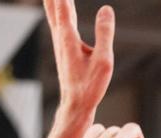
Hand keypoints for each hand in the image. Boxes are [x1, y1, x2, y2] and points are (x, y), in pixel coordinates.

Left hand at [44, 0, 114, 114]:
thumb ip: (104, 33)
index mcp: (68, 36)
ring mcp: (59, 42)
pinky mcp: (63, 48)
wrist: (76, 104)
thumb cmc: (90, 86)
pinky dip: (58, 8)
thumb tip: (106, 9)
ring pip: (54, 12)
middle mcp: (60, 36)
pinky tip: (61, 9)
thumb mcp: (103, 60)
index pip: (63, 4)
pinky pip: (58, 20)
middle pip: (53, 5)